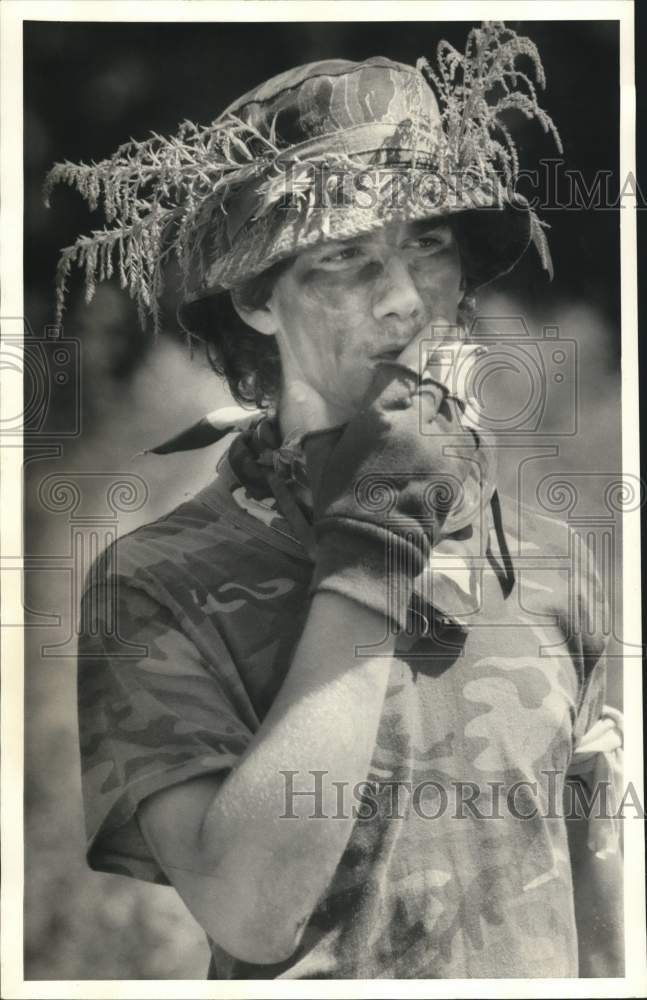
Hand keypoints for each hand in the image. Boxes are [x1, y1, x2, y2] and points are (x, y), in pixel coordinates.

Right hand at [302, 324, 493, 628]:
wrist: (371, 549)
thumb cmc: (338, 502)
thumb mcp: (319, 458)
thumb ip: (313, 421)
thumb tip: (296, 389)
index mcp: (380, 415)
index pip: (407, 367)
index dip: (424, 345)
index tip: (436, 328)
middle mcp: (416, 424)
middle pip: (439, 383)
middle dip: (443, 367)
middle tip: (449, 351)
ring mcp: (441, 447)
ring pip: (455, 410)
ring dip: (449, 404)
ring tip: (447, 400)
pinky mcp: (457, 470)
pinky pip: (468, 439)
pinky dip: (463, 432)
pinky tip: (457, 432)